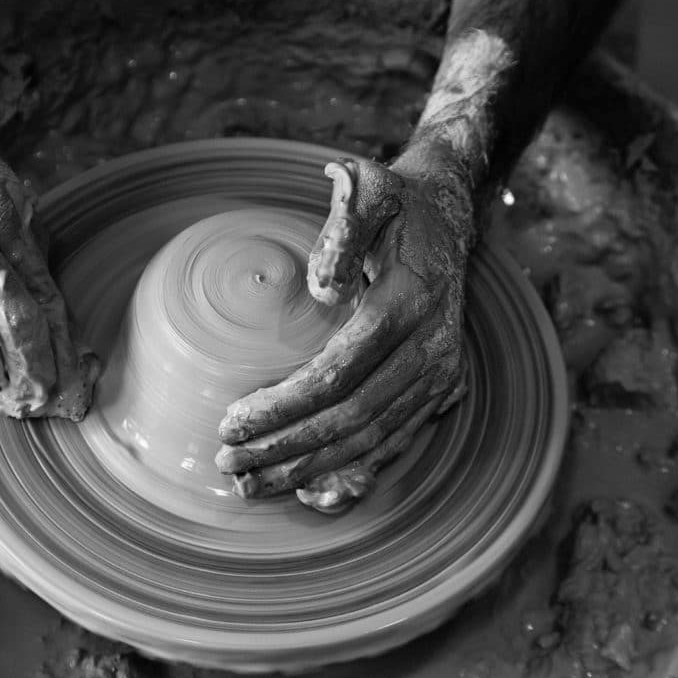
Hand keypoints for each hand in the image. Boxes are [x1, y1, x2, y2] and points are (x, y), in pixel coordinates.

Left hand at [215, 158, 471, 512]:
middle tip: (229, 464)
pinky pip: (396, 442)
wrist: (448, 215)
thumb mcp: (367, 188)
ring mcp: (440, 375)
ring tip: (253, 485)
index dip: (282, 407)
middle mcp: (430, 349)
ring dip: (310, 469)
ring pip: (371, 441)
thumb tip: (322, 289)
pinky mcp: (441, 388)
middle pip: (350, 420)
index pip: (336, 375)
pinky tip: (308, 489)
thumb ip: (343, 230)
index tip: (231, 421)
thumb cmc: (394, 202)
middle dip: (285, 449)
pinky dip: (351, 471)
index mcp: (406, 304)